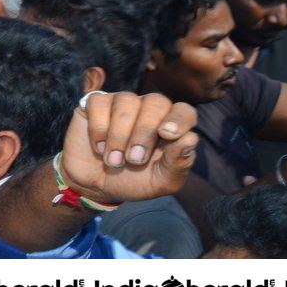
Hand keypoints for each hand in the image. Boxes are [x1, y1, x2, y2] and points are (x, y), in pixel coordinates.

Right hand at [60, 91, 198, 203]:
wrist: (95, 185)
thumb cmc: (134, 181)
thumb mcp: (160, 182)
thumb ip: (178, 163)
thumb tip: (191, 138)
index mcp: (170, 126)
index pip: (184, 111)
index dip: (178, 118)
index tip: (166, 134)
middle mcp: (148, 109)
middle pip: (156, 102)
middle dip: (144, 132)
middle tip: (134, 160)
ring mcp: (122, 103)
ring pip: (126, 101)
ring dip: (119, 135)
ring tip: (114, 160)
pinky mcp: (96, 103)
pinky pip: (99, 103)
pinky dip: (99, 128)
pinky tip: (99, 147)